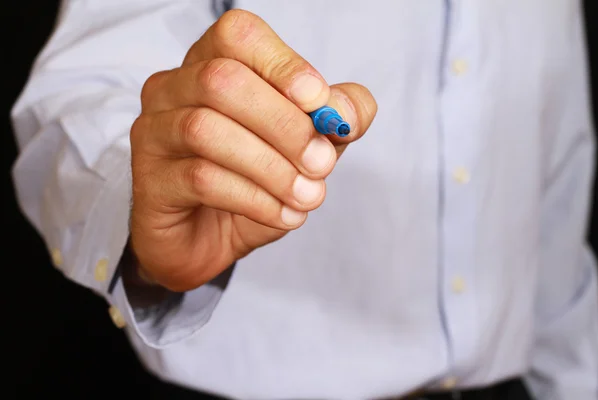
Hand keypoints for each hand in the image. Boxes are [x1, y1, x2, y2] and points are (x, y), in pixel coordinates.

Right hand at [129, 10, 376, 291]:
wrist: (207, 239)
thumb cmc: (253, 181)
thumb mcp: (307, 146)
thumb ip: (335, 119)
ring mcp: (154, 131)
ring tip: (307, 196)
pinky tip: (282, 215)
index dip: (283, 63)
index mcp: (213, 64)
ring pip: (206, 130)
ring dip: (271, 167)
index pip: (238, 35)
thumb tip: (345, 113)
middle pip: (222, 81)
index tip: (319, 102)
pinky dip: (254, 198)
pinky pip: (200, 178)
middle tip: (322, 164)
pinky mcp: (149, 178)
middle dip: (284, 125)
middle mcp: (174, 88)